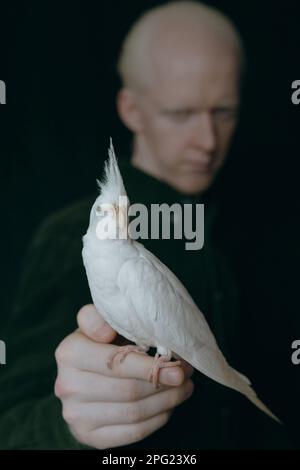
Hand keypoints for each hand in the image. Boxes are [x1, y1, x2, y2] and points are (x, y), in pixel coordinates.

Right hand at [54, 304, 193, 448]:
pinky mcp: (88, 436)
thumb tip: (106, 330)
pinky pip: (132, 432)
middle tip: (185, 374)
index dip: (150, 367)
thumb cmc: (99, 343)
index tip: (177, 366)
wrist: (81, 375)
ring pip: (134, 413)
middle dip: (164, 384)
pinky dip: (157, 419)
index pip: (116, 363)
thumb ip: (100, 317)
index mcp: (69, 352)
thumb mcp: (98, 322)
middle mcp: (67, 386)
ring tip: (184, 388)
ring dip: (167, 401)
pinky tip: (169, 405)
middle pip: (129, 391)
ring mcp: (75, 416)